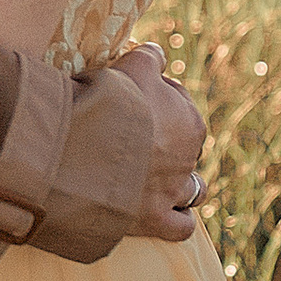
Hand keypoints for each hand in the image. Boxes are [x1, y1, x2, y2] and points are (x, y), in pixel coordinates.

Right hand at [107, 38, 206, 241]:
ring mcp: (173, 191)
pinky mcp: (155, 220)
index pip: (180, 104)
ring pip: (194, 189)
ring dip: (182, 184)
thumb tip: (157, 53)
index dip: (155, 99)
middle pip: (185, 147)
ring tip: (158, 178)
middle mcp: (189, 158)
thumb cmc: (110, 101)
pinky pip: (180, 227)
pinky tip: (164, 213)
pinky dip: (176, 221)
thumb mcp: (132, 65)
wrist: (85, 147)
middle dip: (167, 142)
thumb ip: (150, 57)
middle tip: (132, 135)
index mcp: (189, 121)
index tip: (130, 98)